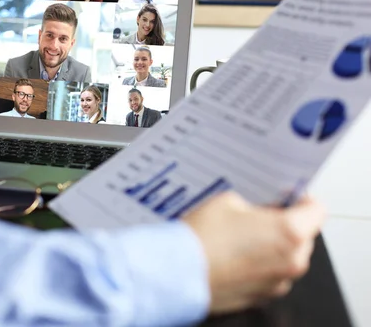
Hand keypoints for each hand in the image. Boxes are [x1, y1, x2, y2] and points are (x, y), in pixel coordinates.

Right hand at [183, 192, 324, 313]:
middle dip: (284, 224)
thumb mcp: (228, 200)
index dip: (300, 199)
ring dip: (271, 246)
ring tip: (239, 237)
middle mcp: (291, 261)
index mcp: (290, 233)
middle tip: (257, 215)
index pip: (316, 210)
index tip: (287, 197)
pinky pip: (269, 274)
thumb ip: (254, 204)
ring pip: (286, 257)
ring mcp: (277, 282)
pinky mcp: (261, 296)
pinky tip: (233, 255)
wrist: (177, 271)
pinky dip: (258, 265)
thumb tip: (260, 210)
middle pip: (303, 235)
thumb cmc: (202, 237)